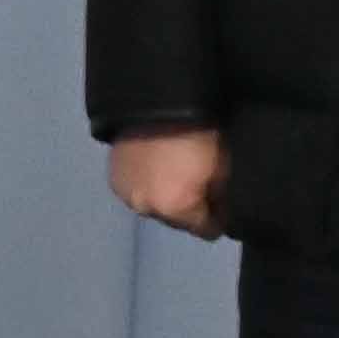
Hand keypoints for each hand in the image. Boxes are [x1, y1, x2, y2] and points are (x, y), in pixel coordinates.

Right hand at [112, 127, 230, 240]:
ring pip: (154, 207)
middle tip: (198, 186)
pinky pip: (138, 193)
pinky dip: (148, 186)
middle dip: (189, 209)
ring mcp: (126, 195)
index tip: (223, 205)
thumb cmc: (199, 137)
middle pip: (177, 222)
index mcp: (176, 210)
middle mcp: (147, 210)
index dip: (219, 219)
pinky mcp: (114, 180)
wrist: (159, 106)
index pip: (206, 231)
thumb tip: (222, 211)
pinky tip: (155, 169)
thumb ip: (223, 198)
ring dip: (165, 198)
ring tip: (174, 176)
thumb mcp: (224, 168)